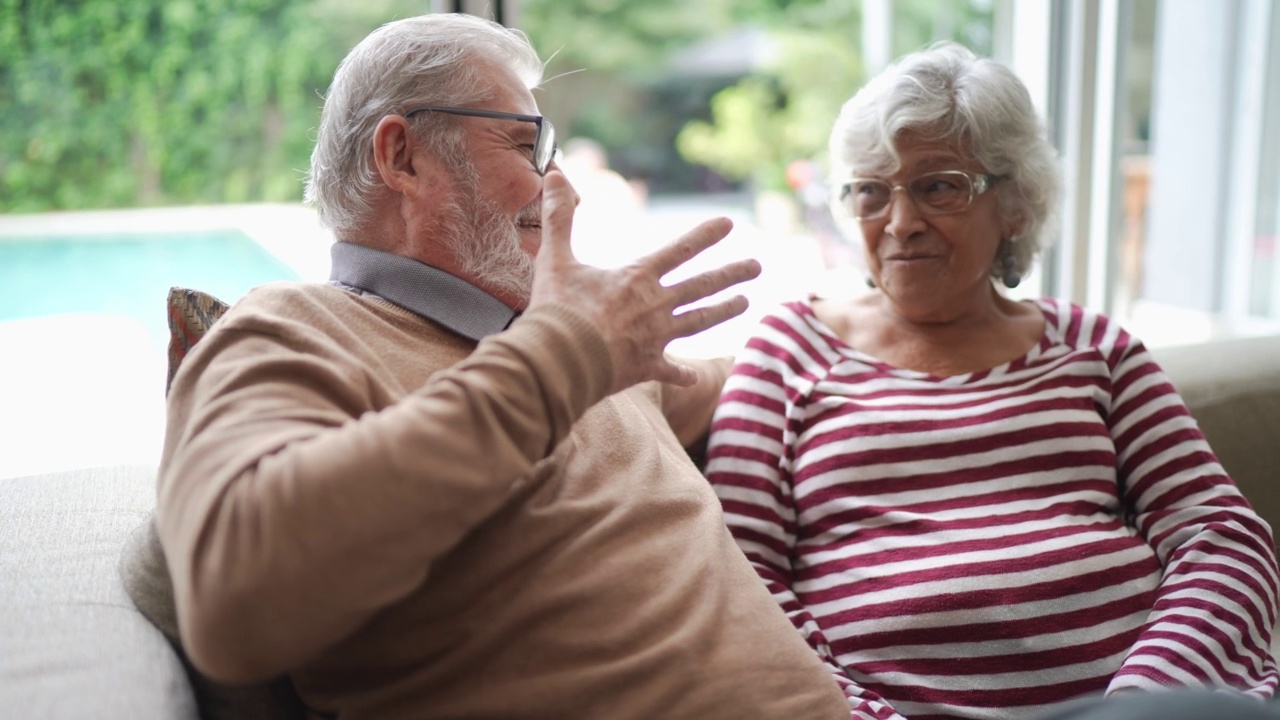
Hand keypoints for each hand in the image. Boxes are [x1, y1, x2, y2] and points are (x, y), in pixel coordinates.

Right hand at [530, 170, 760, 393]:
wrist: (559, 363)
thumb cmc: (558, 310)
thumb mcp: (555, 259)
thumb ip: (559, 217)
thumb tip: (554, 173)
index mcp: (637, 278)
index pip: (679, 250)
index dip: (705, 235)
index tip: (729, 224)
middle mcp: (655, 306)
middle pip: (701, 286)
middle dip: (731, 274)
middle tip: (757, 266)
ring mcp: (654, 339)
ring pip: (698, 322)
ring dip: (723, 311)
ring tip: (745, 303)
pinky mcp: (645, 368)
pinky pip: (671, 371)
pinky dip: (683, 375)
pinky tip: (695, 378)